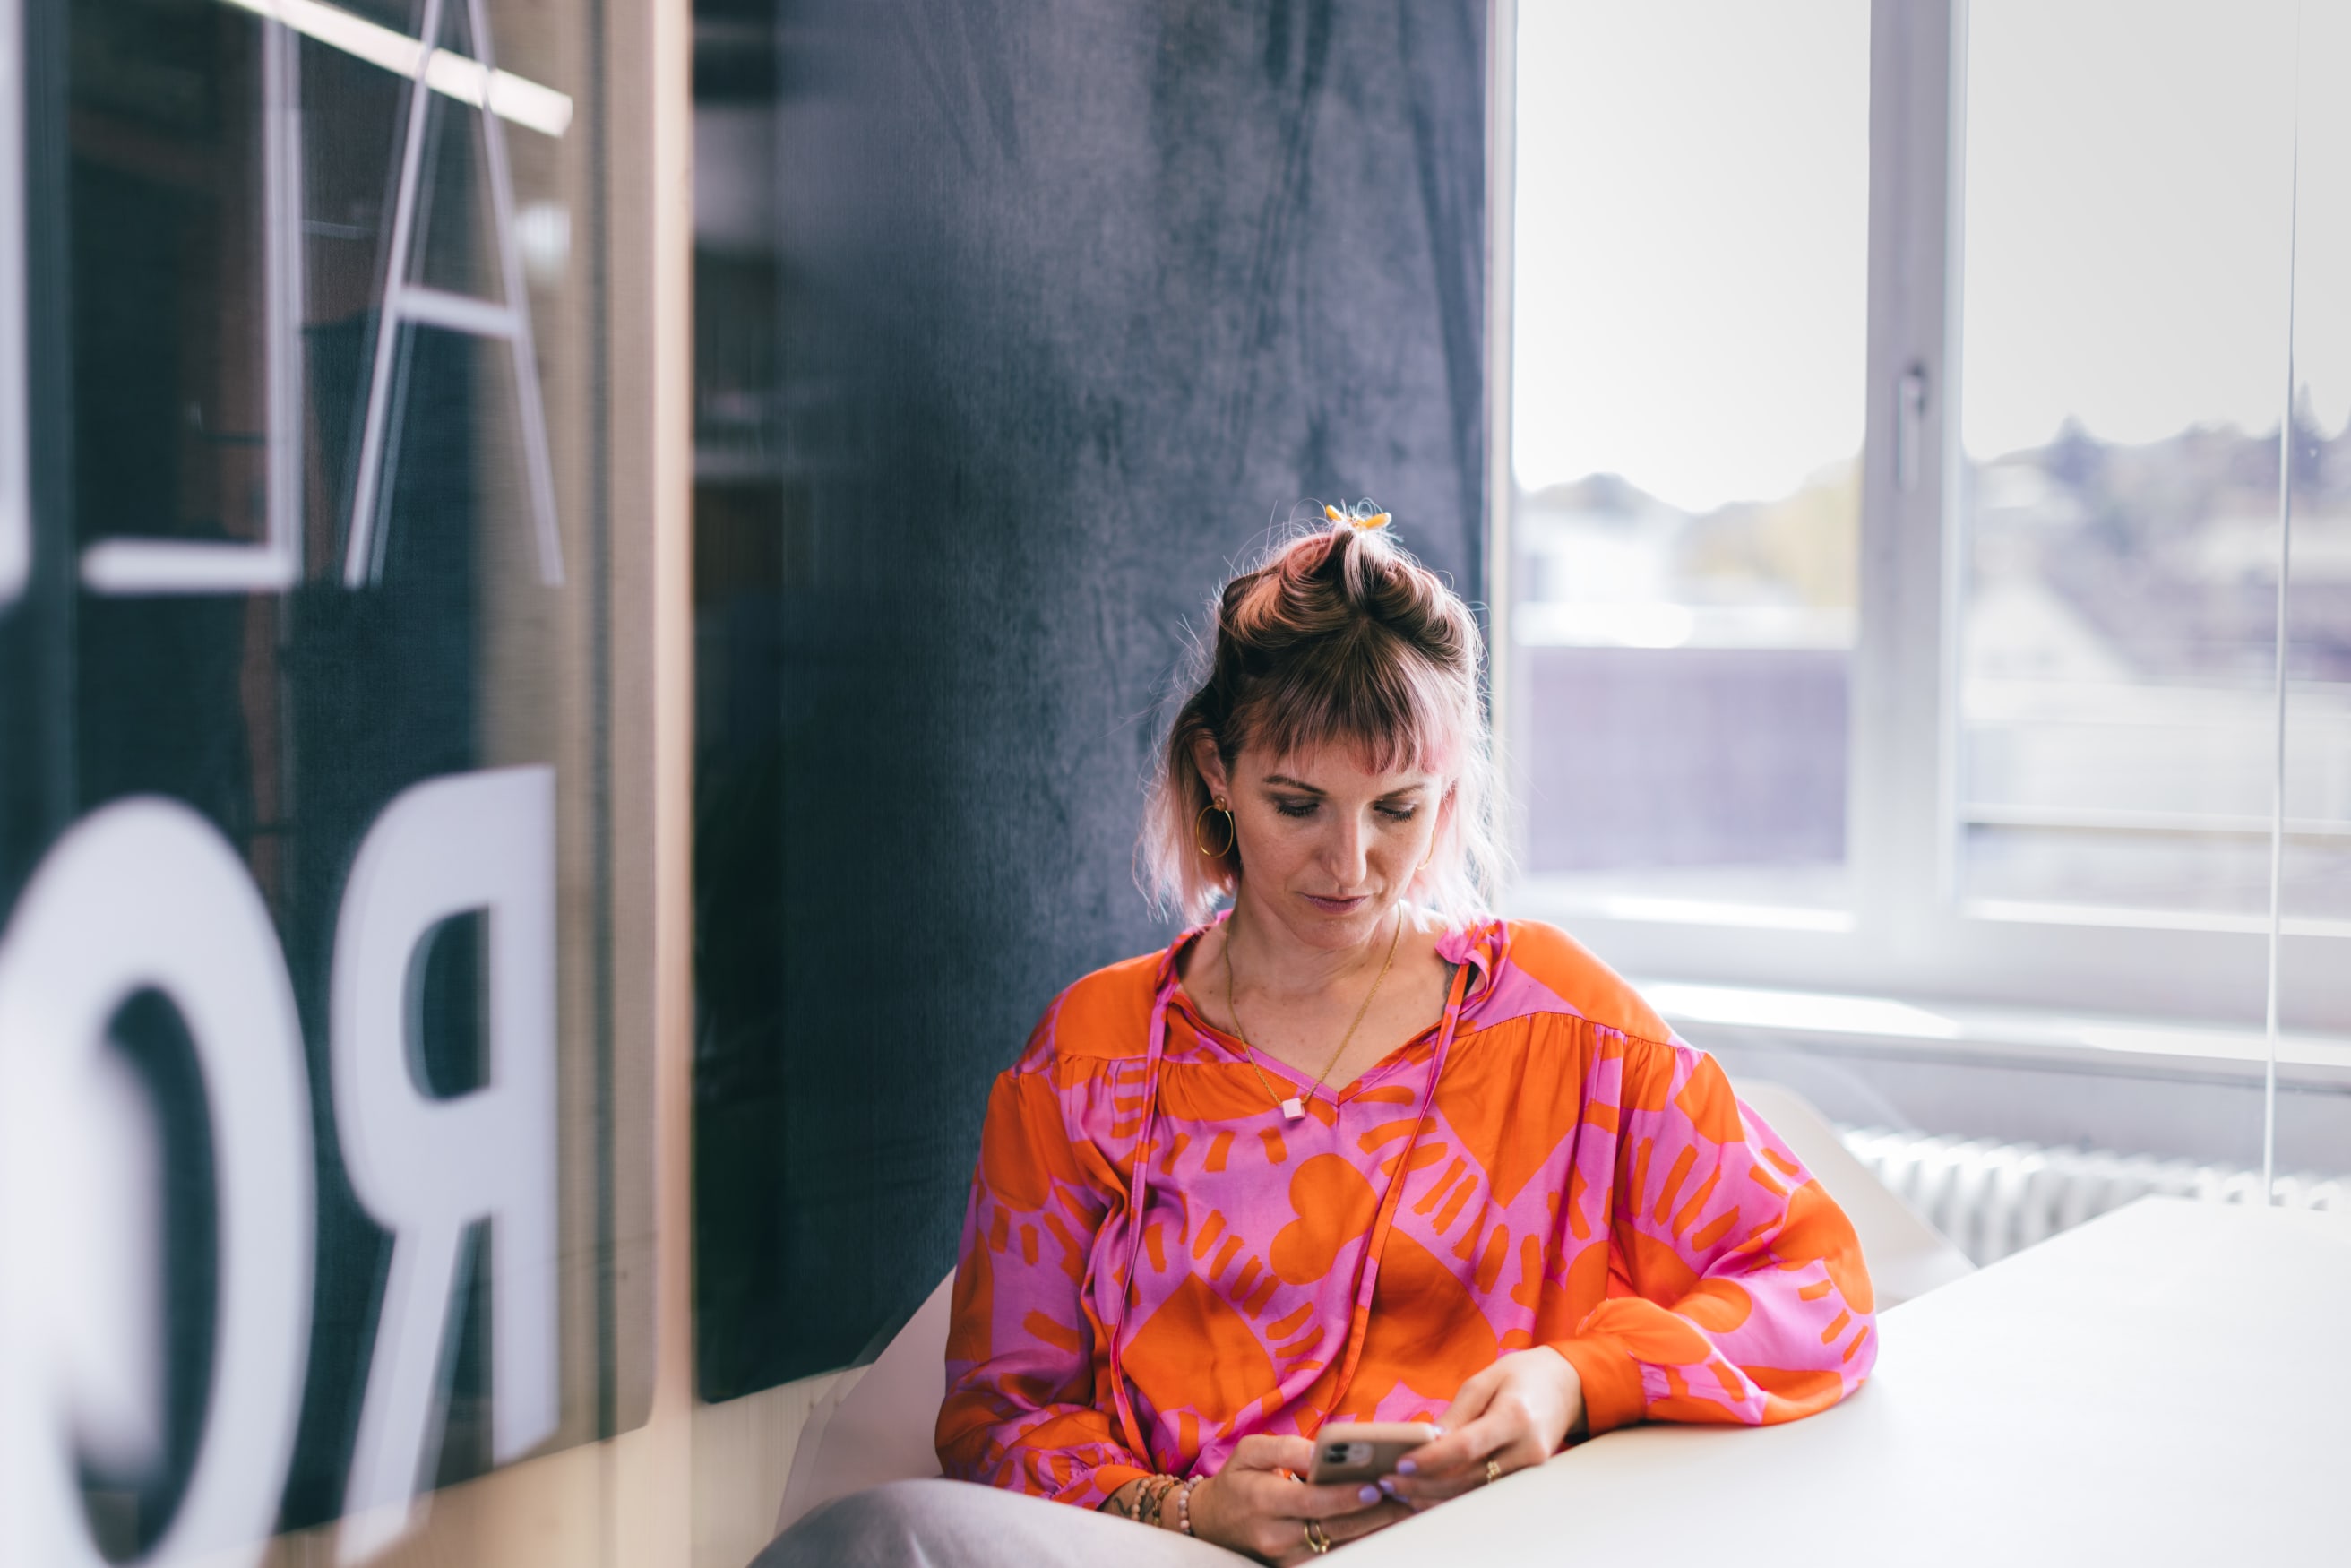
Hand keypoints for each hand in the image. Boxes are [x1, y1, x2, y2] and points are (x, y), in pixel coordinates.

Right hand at [1191, 1434, 1412, 1563]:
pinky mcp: (1293, 1567)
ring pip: (1339, 1545)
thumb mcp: (1250, 1452)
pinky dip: (1360, 1538)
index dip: (1344, 1496)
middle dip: (1372, 1513)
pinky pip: (1334, 1554)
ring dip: (1373, 1527)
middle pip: (1332, 1528)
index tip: (1375, 1486)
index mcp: (1262, 1501)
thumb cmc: (1238, 1480)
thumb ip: (1286, 1448)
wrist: (1212, 1523)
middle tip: (1405, 1495)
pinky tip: (1383, 1522)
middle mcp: (1274, 1535)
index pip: (1311, 1502)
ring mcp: (1284, 1557)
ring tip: (1404, 1506)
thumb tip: (1321, 1452)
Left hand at [1382, 1347, 1584, 1509]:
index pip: (1468, 1446)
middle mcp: (1527, 1448)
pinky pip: (1487, 1490)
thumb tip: (1427, 1441)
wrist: (1568, 1385)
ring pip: (1477, 1491)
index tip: (1402, 1463)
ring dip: (1437, 1495)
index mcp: (1514, 1415)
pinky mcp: (1528, 1476)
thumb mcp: (1485, 1379)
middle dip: (1426, 1484)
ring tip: (1403, 1491)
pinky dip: (1457, 1494)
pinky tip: (1430, 1492)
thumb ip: (1457, 1413)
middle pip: (1470, 1478)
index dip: (1432, 1459)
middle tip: (1391, 1483)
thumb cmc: (1523, 1375)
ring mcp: (1531, 1467)